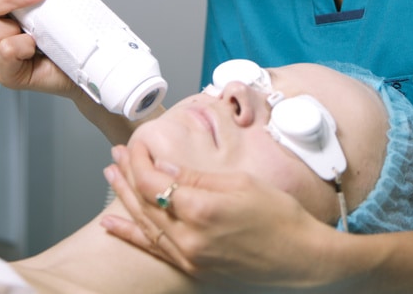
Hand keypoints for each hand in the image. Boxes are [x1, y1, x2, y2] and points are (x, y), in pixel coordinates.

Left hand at [101, 141, 333, 286]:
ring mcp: (189, 257)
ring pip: (145, 224)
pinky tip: (111, 223)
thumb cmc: (280, 216)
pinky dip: (130, 234)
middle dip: (128, 173)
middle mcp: (190, 237)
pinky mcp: (193, 269)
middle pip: (145, 201)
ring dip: (124, 198)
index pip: (155, 180)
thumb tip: (164, 166)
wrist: (301, 257)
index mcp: (202, 208)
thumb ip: (196, 177)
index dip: (139, 159)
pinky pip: (153, 249)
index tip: (134, 143)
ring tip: (112, 176)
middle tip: (117, 154)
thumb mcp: (240, 183)